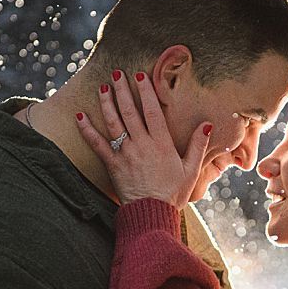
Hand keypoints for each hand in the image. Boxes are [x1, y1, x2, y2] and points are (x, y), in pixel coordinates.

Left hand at [75, 71, 212, 209]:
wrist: (152, 215)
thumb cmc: (173, 194)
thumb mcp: (191, 170)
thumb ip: (198, 145)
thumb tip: (207, 124)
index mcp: (162, 144)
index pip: (152, 111)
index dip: (146, 92)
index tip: (141, 76)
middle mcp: (142, 144)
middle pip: (130, 111)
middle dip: (122, 90)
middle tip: (117, 73)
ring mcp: (125, 154)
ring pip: (113, 123)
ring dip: (106, 103)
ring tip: (103, 87)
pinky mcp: (112, 165)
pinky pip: (97, 144)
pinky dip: (87, 129)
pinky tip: (80, 116)